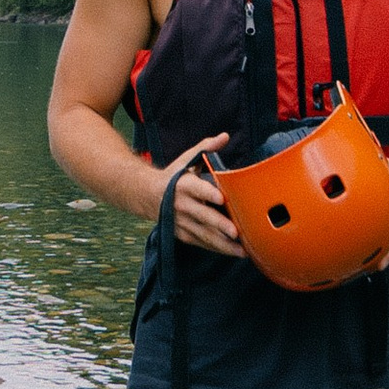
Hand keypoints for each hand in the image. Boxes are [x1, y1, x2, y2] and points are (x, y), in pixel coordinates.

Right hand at [167, 142, 245, 257]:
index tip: (221, 198)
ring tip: (242, 251)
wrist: (146, 195)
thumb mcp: (186, 160)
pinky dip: (217, 249)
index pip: (197, 189)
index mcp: (184, 184)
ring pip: (204, 235)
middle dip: (219, 225)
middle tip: (236, 232)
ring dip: (223, 244)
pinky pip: (202, 243)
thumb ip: (206, 148)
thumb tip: (225, 136)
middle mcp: (182, 205)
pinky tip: (233, 253)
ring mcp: (182, 222)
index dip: (208, 193)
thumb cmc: (174, 177)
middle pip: (203, 216)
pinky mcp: (183, 234)